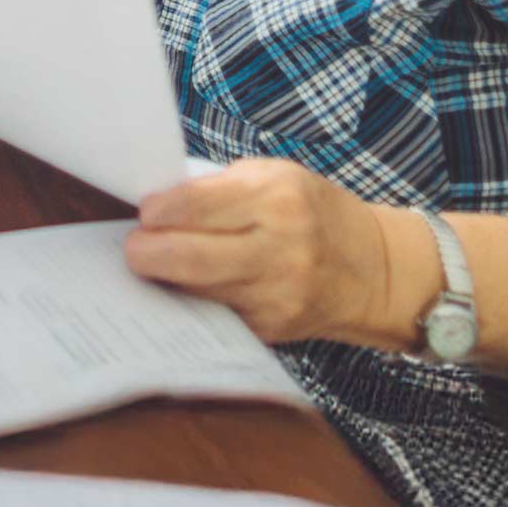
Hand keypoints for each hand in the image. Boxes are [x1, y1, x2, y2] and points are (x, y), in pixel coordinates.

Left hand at [124, 158, 395, 346]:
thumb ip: (220, 188)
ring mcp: (276, 295)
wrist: (374, 269)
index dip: (160, 212)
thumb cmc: (314, 211)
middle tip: (132, 248)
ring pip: (198, 291)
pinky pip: (217, 314)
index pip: (197, 206)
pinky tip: (183, 287)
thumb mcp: (275, 177)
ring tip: (152, 263)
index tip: (145, 213)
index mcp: (277, 199)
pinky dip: (194, 300)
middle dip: (148, 253)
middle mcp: (279, 249)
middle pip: (191, 258)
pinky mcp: (272, 329)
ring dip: (165, 279)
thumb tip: (158, 205)